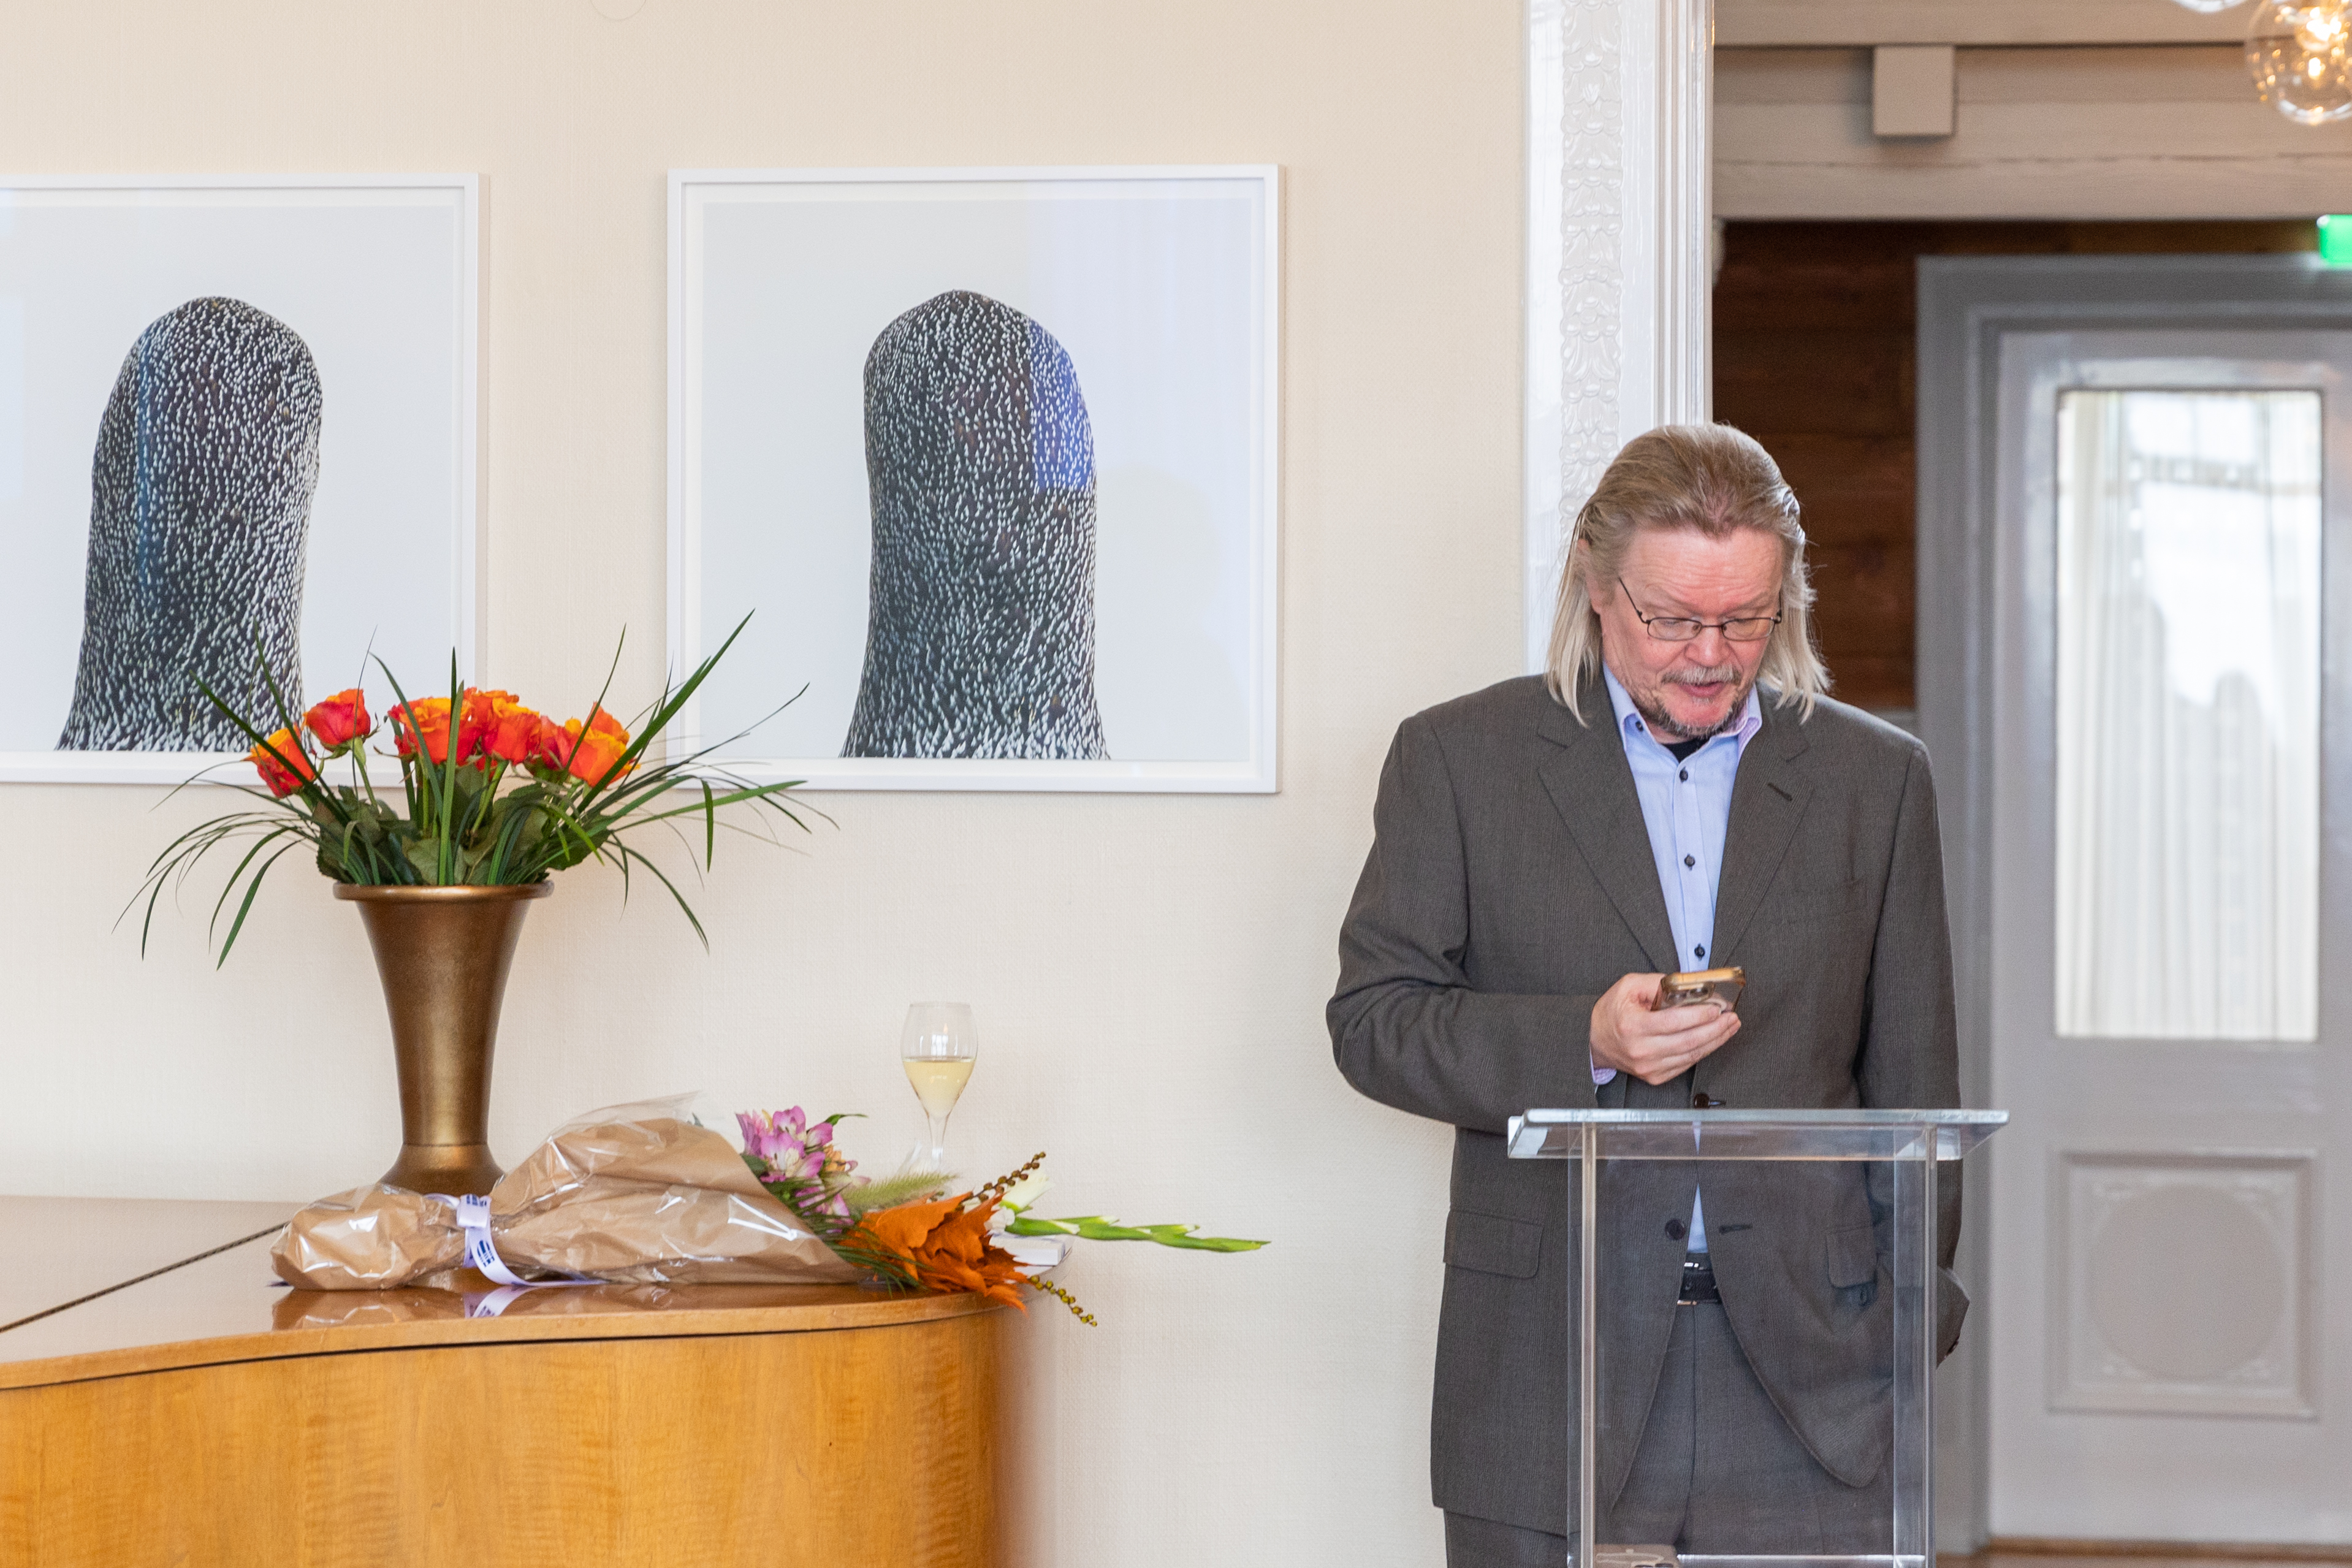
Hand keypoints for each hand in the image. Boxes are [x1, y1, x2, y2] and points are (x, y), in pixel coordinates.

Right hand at [1589, 972, 1740, 1085]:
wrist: (1594, 1040)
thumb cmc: (1612, 1012)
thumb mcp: (1628, 986)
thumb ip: (1658, 982)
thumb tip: (1689, 984)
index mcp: (1633, 1026)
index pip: (1674, 1022)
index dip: (1699, 1015)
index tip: (1717, 1008)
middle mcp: (1641, 1050)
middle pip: (1688, 1041)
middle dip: (1715, 1029)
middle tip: (1731, 1017)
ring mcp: (1648, 1067)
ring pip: (1691, 1055)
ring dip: (1715, 1041)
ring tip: (1729, 1027)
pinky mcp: (1654, 1076)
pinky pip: (1685, 1065)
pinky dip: (1703, 1052)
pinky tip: (1713, 1040)